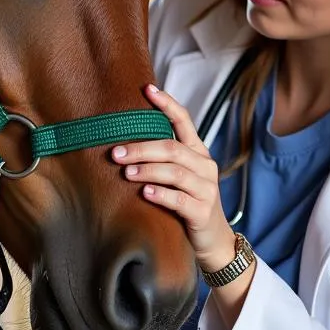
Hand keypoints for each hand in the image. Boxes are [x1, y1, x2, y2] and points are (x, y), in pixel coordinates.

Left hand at [112, 83, 237, 274]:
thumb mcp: (177, 176)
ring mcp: (207, 189)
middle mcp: (205, 166)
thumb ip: (161, 158)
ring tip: (126, 172)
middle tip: (116, 153)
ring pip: (176, 172)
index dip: (167, 104)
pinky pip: (180, 199)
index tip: (147, 89)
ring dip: (148, 170)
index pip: (184, 121)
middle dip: (141, 148)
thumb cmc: (187, 203)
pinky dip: (161, 194)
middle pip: (172, 148)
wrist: (212, 241)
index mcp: (198, 152)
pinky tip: (145, 193)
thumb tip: (122, 141)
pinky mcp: (203, 211)